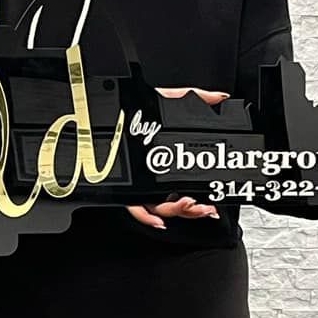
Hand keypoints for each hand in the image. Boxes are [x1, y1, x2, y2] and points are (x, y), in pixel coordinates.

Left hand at [128, 88, 226, 228]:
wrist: (98, 111)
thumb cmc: (126, 110)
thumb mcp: (162, 100)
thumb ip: (192, 97)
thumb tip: (219, 98)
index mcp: (163, 160)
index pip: (187, 183)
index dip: (203, 194)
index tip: (215, 200)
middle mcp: (152, 176)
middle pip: (177, 201)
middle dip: (195, 208)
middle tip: (206, 207)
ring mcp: (138, 184)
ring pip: (160, 207)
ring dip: (178, 210)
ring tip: (189, 204)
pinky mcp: (123, 187)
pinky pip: (135, 208)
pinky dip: (147, 218)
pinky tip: (159, 220)